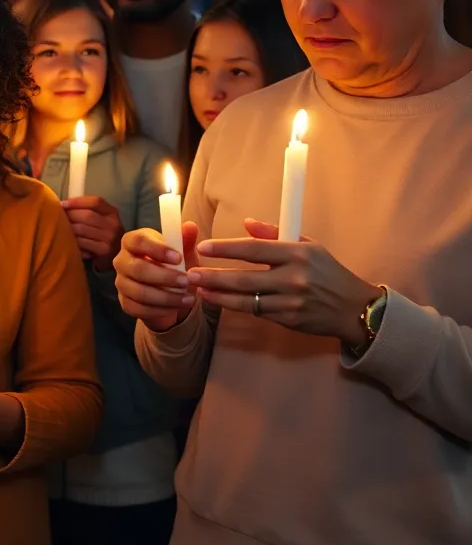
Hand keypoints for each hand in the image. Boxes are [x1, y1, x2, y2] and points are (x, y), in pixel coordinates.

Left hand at [63, 196, 123, 268]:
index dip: (77, 201)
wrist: (116, 256)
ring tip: (59, 228)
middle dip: (70, 215)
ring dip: (68, 228)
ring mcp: (109, 238)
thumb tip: (63, 205)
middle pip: (87, 215)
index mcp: (112, 212)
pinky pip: (82, 242)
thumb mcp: (101, 220)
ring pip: (82, 229)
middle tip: (57, 217)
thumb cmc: (102, 235)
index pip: (95, 202)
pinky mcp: (104, 250)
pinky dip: (72, 241)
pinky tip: (67, 241)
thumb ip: (87, 211)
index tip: (63, 204)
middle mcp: (113, 224)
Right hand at [114, 224, 199, 330]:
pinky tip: (176, 308)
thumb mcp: (183, 251)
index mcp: (132, 241)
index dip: (157, 249)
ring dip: (166, 297)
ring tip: (188, 299)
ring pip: (139, 292)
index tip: (178, 257)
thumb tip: (190, 226)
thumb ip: (185, 239)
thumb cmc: (173, 263)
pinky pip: (139, 309)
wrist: (167, 288)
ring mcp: (121, 282)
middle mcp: (121, 260)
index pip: (138, 241)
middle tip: (186, 281)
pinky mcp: (125, 302)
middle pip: (137, 269)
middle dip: (164, 277)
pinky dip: (160, 310)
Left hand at [186, 218, 380, 346]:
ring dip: (219, 295)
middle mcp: (294, 278)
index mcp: (297, 254)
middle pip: (244, 278)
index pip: (253, 249)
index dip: (226, 248)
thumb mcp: (308, 246)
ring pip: (246, 300)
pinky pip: (256, 312)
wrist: (354, 308)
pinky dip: (235, 306)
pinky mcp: (289, 320)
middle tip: (190, 274)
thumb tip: (246, 224)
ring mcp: (291, 302)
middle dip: (214, 276)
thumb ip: (275, 234)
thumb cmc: (327, 271)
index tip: (203, 247)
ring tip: (198, 289)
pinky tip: (218, 299)